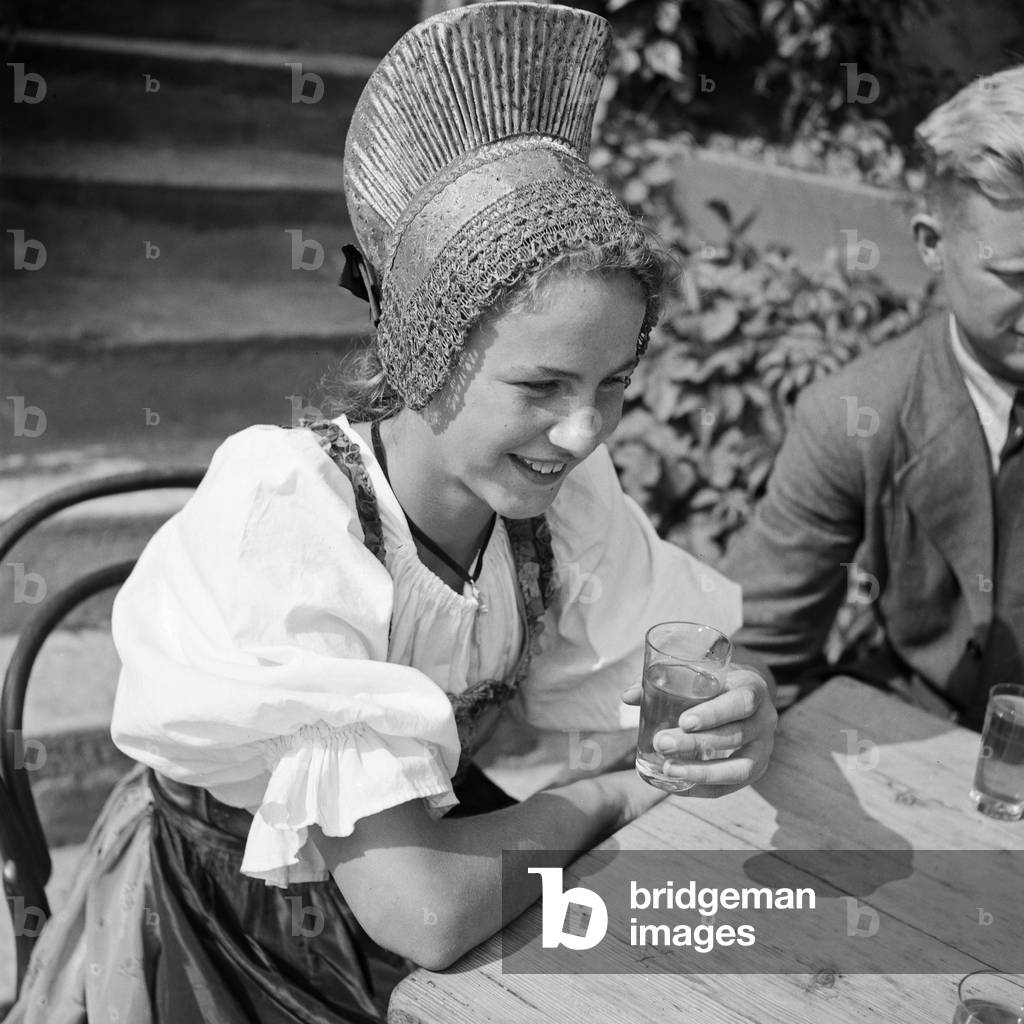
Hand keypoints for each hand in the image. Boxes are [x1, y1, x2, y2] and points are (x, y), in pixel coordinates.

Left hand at [621, 665, 776, 797]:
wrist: (745, 693)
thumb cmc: (715, 681)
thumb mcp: (698, 671)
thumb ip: (664, 680)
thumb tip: (628, 696)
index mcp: (754, 688)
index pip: (741, 702)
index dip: (714, 714)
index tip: (683, 721)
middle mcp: (765, 719)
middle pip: (735, 736)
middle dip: (696, 743)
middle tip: (660, 743)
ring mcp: (764, 747)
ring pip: (740, 768)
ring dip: (702, 772)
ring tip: (667, 769)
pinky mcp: (757, 768)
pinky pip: (733, 786)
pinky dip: (705, 789)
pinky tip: (678, 786)